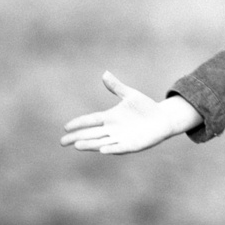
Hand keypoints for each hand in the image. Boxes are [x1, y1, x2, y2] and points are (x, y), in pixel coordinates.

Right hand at [61, 72, 196, 155]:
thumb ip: (116, 87)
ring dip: (90, 144)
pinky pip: (120, 148)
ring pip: (101, 142)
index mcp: (110, 118)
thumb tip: (105, 73)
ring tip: (77, 146)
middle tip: (62, 142)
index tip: (66, 127)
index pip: (91, 120)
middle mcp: (113, 130)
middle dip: (77, 137)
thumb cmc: (145, 107)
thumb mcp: (130, 95)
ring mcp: (121, 138)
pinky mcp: (132, 145)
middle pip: (91, 134)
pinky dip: (111, 148)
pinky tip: (102, 150)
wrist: (162, 119)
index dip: (79, 123)